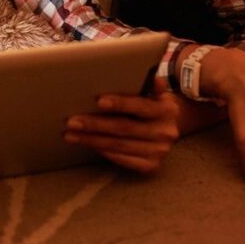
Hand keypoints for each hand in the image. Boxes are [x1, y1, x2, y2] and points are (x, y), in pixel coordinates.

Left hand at [63, 78, 179, 173]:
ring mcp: (159, 151)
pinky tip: (88, 144)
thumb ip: (148, 84)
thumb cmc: (153, 103)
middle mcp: (165, 132)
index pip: (141, 106)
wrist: (172, 126)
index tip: (98, 101)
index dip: (120, 103)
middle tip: (71, 121)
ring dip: (92, 140)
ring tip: (71, 135)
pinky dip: (103, 152)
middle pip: (124, 128)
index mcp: (166, 109)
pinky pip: (122, 160)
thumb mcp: (155, 91)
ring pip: (119, 145)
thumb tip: (150, 77)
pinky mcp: (152, 166)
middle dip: (95, 124)